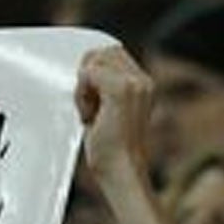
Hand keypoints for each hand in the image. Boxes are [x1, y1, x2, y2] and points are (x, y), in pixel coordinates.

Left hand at [74, 46, 152, 196]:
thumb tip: (83, 73)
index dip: (93, 74)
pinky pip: (89, 73)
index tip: (93, 104)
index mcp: (143, 84)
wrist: (121, 169)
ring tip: (90, 114)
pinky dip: (81, 95)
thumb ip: (102, 91)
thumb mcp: (106, 113)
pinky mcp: (122, 90)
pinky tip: (88, 116)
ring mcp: (135, 84)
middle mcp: (143, 81)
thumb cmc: (112, 150)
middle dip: (87, 78)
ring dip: (83, 88)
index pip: (112, 55)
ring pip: (94, 62)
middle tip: (88, 108)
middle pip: (102, 53)